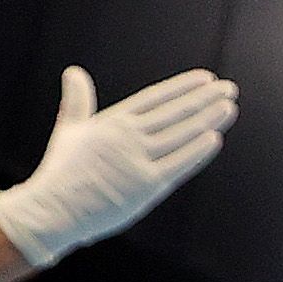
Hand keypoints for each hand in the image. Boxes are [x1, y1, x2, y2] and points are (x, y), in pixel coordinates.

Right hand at [0, 67, 239, 265]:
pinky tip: (214, 138)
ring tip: (228, 107)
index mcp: (113, 121)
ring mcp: (138, 161)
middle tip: (228, 88)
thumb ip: (77, 101)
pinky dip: (196, 152)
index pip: (156, 97)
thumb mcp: (69, 129)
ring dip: (207, 120)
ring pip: (180, 135)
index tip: (205, 78)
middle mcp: (128, 137)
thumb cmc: (61, 172)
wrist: (54, 209)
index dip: (182, 87)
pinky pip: (178, 165)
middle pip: (174, 113)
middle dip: (203, 99)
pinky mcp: (146, 187)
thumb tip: (74, 72)